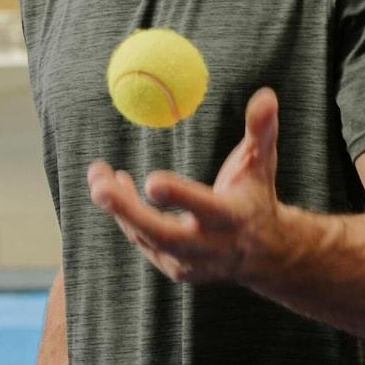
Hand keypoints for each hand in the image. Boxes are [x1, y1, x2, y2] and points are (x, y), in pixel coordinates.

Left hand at [87, 88, 283, 285]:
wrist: (263, 253)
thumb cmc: (255, 196)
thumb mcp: (262, 163)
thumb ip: (261, 130)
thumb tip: (266, 95)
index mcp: (232, 218)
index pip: (204, 208)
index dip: (179, 196)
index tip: (151, 181)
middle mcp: (209, 246)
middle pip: (162, 234)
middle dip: (128, 211)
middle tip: (99, 187)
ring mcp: (190, 263)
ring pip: (145, 237)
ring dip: (118, 207)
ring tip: (98, 174)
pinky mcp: (174, 269)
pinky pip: (143, 242)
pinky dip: (126, 216)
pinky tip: (115, 188)